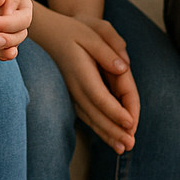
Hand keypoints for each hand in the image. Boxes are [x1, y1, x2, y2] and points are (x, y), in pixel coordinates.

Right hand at [43, 11, 139, 153]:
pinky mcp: (74, 95)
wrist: (48, 32)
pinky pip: (87, 115)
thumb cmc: (73, 30)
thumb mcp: (90, 33)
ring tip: (122, 148)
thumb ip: (107, 50)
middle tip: (130, 144)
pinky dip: (99, 128)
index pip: (100, 96)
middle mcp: (76, 86)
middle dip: (114, 130)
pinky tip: (110, 138)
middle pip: (97, 113)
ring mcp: (73, 92)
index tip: (130, 123)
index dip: (115, 111)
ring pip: (91, 118)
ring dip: (107, 134)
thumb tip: (123, 67)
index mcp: (82, 71)